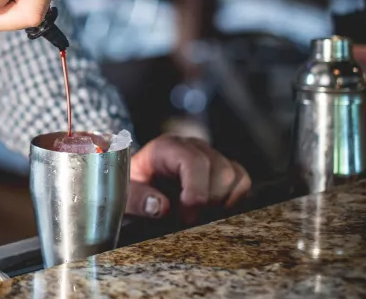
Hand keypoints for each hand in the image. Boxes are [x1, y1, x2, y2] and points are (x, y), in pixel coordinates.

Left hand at [125, 134, 250, 222]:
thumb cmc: (131, 185)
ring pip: (235, 176)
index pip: (195, 162)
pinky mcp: (222, 167)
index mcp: (167, 147)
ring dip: (222, 202)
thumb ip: (137, 198)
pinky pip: (242, 181)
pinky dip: (233, 199)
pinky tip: (212, 209)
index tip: (186, 217)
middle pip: (220, 170)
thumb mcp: (123, 192)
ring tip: (198, 213)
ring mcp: (210, 155)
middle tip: (189, 219)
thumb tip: (161, 207)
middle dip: (208, 201)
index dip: (196, 193)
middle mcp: (192, 146)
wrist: (137, 180)